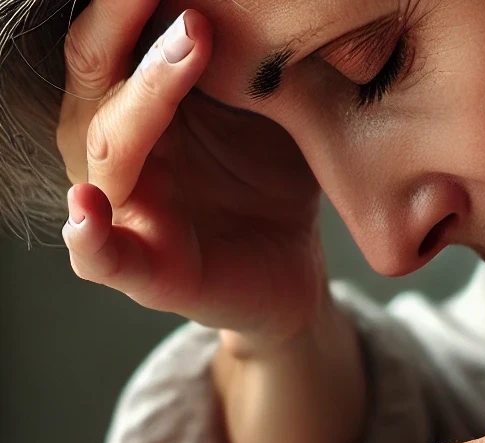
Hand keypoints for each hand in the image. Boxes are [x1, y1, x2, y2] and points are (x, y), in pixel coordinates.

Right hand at [57, 2, 325, 345]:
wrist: (293, 269)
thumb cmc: (272, 183)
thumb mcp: (273, 112)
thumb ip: (258, 62)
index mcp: (143, 103)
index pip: (118, 36)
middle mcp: (118, 148)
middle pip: (101, 73)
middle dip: (133, 19)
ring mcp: (126, 208)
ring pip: (111, 146)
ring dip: (145, 95)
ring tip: (189, 46)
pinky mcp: (145, 271)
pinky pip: (100, 255)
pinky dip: (88, 234)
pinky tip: (86, 206)